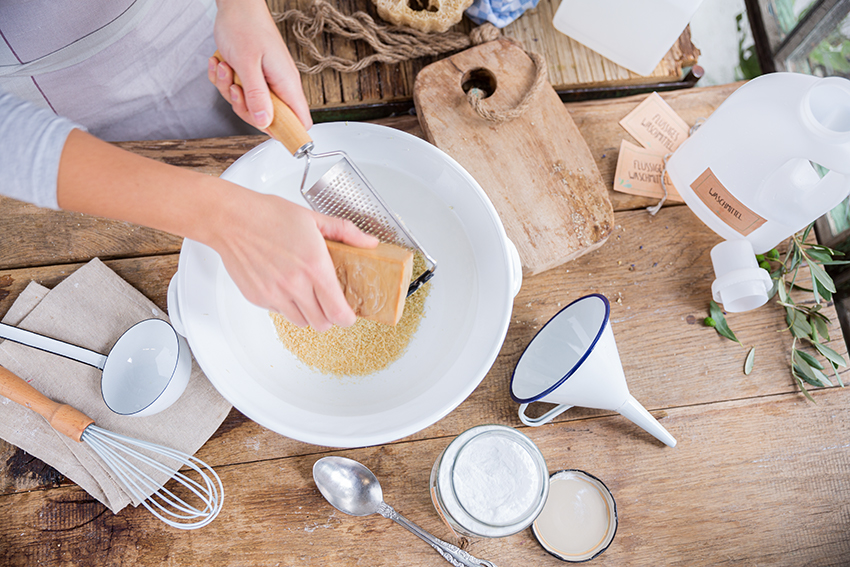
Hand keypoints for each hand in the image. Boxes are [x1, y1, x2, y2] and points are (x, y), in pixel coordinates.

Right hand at [208, 187, 377, 331]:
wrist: (231, 219)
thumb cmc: (269, 215)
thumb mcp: (314, 218)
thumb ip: (346, 232)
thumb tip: (370, 243)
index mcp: (314, 266)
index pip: (338, 312)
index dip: (347, 317)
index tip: (348, 312)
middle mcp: (295, 284)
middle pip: (322, 324)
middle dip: (329, 316)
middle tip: (328, 302)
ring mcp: (275, 294)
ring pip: (301, 322)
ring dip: (307, 313)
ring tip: (306, 292)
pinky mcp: (258, 298)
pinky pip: (279, 312)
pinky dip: (286, 305)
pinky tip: (284, 285)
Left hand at [209, 0, 311, 130]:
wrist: (236, 4)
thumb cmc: (245, 26)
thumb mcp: (247, 64)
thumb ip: (257, 96)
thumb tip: (264, 122)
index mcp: (286, 84)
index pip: (300, 121)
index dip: (288, 133)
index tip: (269, 131)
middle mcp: (279, 85)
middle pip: (268, 119)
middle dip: (244, 108)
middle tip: (235, 89)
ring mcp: (266, 81)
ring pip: (248, 105)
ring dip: (229, 90)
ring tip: (226, 69)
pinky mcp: (252, 76)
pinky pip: (237, 91)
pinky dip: (223, 80)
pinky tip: (222, 64)